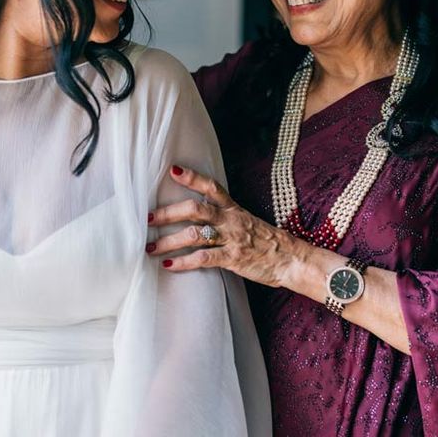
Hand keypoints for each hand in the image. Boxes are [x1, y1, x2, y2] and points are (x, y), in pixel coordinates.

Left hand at [147, 165, 307, 287]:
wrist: (291, 259)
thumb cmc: (266, 241)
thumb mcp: (246, 222)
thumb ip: (224, 217)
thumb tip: (198, 215)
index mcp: (233, 208)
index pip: (211, 187)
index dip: (192, 177)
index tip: (172, 170)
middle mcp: (230, 220)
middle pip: (195, 209)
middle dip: (167, 213)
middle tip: (147, 218)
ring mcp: (232, 238)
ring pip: (193, 235)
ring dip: (168, 242)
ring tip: (151, 248)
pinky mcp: (233, 258)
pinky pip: (203, 259)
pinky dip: (183, 262)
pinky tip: (169, 266)